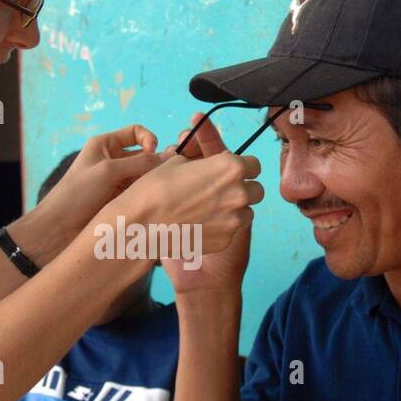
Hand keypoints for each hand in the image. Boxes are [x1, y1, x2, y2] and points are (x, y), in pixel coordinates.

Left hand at [28, 125, 164, 258]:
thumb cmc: (77, 193)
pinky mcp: (121, 200)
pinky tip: (154, 202)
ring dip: (152, 181)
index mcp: (106, 145)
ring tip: (159, 191)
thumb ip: (139, 162)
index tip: (153, 151)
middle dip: (155, 164)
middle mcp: (113, 160)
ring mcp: (118, 181)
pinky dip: (148, 195)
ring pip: (145, 176)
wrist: (59, 228)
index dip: (148, 138)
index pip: (136, 132)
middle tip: (165, 176)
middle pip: (144, 155)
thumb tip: (169, 158)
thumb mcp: (108, 171)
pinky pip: (141, 192)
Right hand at [108, 118, 262, 261]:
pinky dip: (221, 228)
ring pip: (248, 212)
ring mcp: (234, 219)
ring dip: (235, 210)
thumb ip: (202, 161)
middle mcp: (239, 193)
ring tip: (211, 210)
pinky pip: (232, 231)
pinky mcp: (226, 239)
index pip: (254, 164)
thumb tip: (207, 164)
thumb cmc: (156, 190)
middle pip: (257, 190)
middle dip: (243, 189)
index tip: (230, 172)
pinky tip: (201, 226)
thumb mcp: (176, 162)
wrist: (143, 227)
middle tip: (222, 192)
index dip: (242, 167)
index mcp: (230, 167)